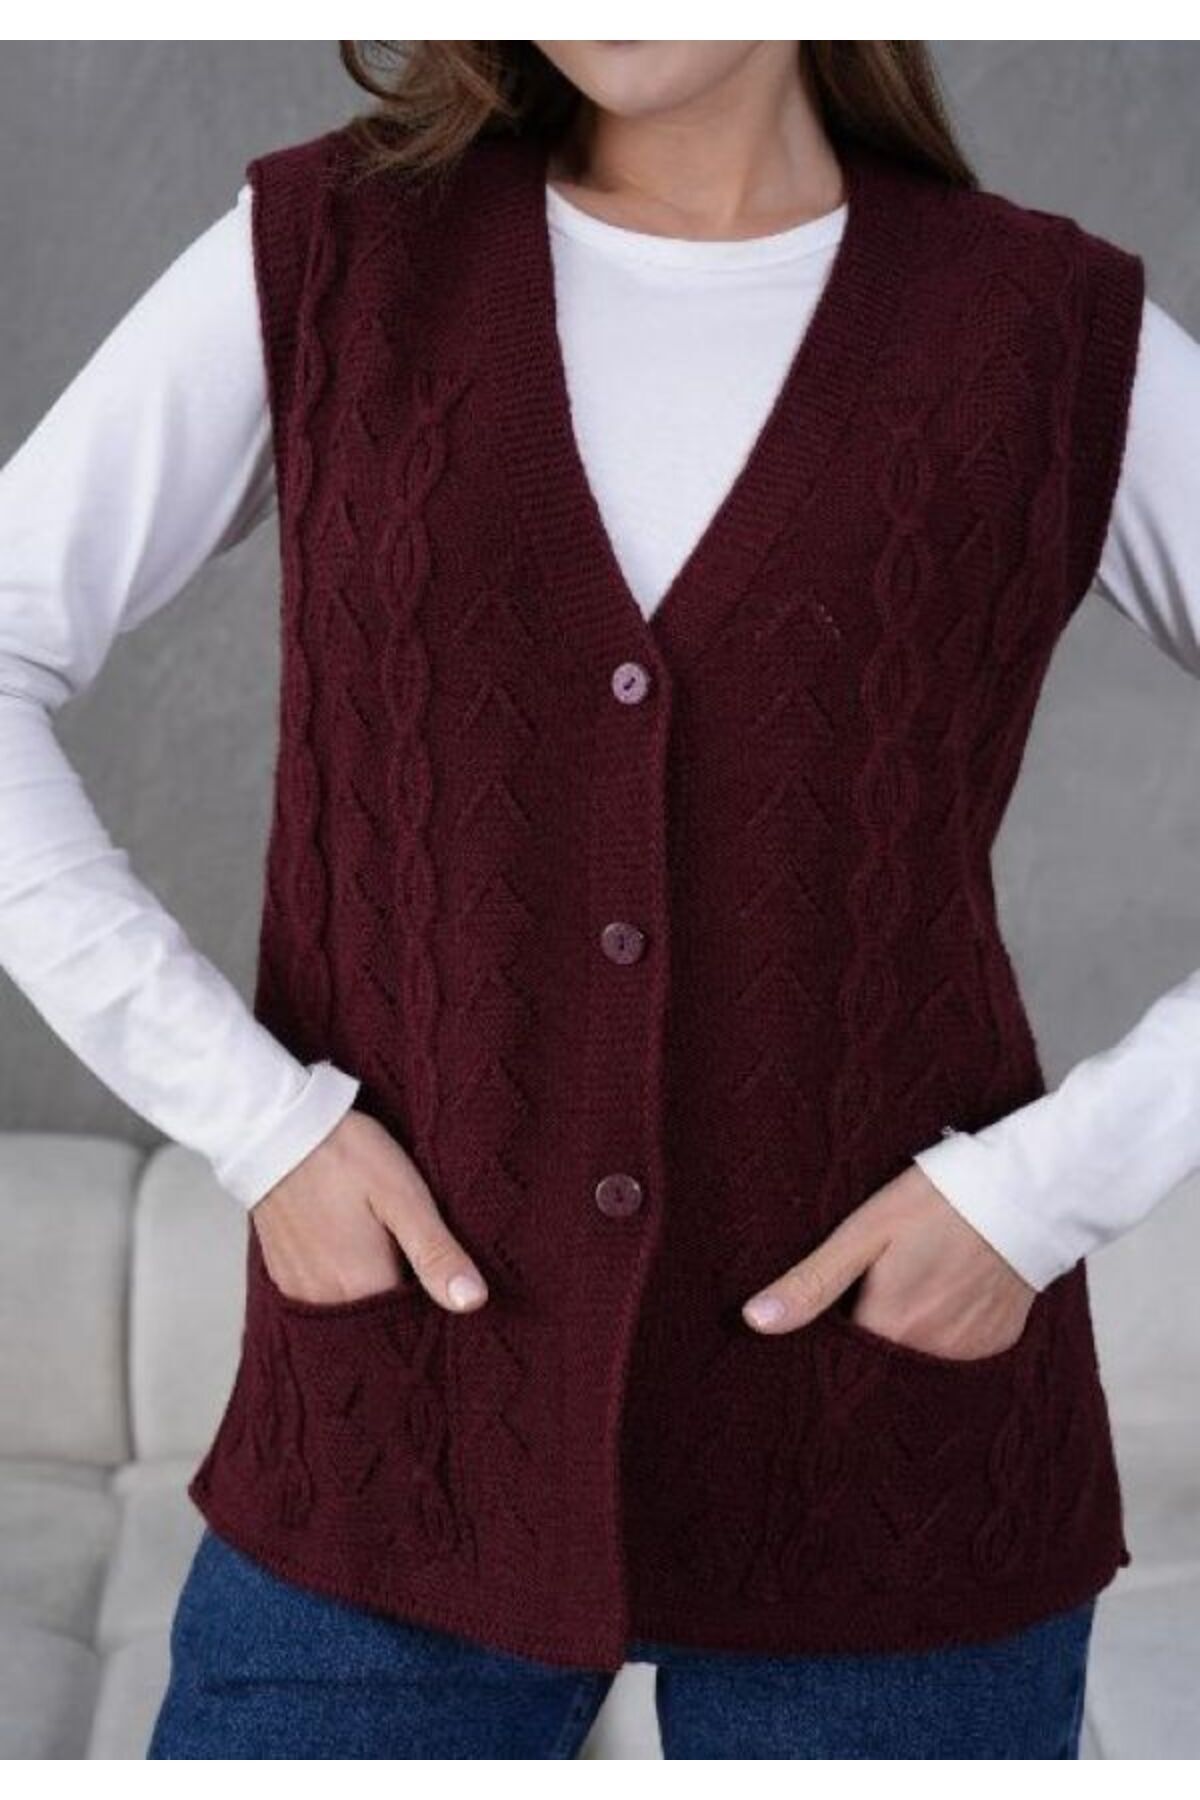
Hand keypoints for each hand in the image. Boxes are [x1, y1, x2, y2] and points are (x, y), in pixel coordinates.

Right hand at [250, 1108, 488, 1313]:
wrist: (277, 1128)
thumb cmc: (345, 1156)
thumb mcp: (403, 1196)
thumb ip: (436, 1252)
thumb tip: (473, 1302)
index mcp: (362, 1286)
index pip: (410, 1324)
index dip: (433, 1307)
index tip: (447, 1283)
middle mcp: (326, 1300)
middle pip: (378, 1322)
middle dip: (402, 1303)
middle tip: (418, 1262)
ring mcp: (299, 1289)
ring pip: (350, 1310)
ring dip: (372, 1293)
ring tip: (389, 1255)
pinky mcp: (283, 1274)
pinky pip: (322, 1297)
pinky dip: (343, 1285)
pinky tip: (356, 1254)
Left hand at [741, 1161, 1035, 1357]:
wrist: (1023, 1191)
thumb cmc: (938, 1201)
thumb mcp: (864, 1232)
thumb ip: (812, 1282)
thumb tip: (755, 1322)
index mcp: (890, 1328)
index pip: (842, 1351)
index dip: (831, 1328)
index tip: (835, 1302)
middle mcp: (930, 1353)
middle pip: (881, 1355)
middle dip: (870, 1330)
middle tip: (878, 1281)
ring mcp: (969, 1351)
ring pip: (919, 1352)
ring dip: (909, 1328)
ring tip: (917, 1279)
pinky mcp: (998, 1342)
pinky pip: (959, 1348)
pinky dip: (948, 1326)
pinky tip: (949, 1289)